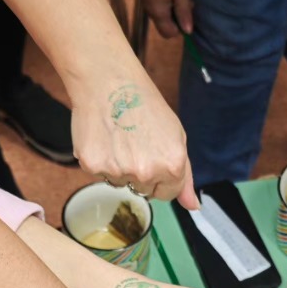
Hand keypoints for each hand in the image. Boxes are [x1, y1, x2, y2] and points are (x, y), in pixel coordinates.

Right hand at [71, 81, 196, 208]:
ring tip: (119, 138)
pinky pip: (100, 174)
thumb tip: (193, 206)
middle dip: (141, 173)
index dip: (161, 177)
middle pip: (143, 190)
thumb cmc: (145, 104)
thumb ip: (185, 176)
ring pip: (121, 183)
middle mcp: (146, 172)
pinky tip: (104, 138)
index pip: (167, 194)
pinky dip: (101, 160)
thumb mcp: (176, 137)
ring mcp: (118, 171)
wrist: (108, 81)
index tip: (153, 158)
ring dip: (120, 167)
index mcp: (172, 166)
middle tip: (134, 143)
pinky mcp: (93, 165)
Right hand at [130, 0, 193, 38]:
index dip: (180, 30)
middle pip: (162, 22)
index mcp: (157, 13)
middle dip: (176, 18)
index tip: (189, 18)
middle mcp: (148, 8)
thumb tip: (188, 31)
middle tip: (187, 4)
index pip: (168, 33)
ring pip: (159, 10)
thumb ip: (184, 12)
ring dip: (170, 6)